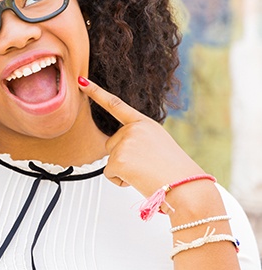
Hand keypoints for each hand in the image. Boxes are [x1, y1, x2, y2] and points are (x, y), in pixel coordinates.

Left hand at [78, 77, 204, 197]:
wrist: (187, 188)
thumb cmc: (176, 171)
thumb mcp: (158, 145)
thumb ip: (138, 139)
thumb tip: (122, 150)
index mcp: (144, 123)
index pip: (115, 104)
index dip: (96, 92)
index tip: (81, 81)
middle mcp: (132, 129)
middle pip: (112, 144)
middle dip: (124, 158)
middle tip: (147, 165)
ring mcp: (124, 142)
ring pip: (111, 160)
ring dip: (124, 170)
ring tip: (146, 172)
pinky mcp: (118, 160)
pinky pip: (109, 174)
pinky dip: (121, 181)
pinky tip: (139, 179)